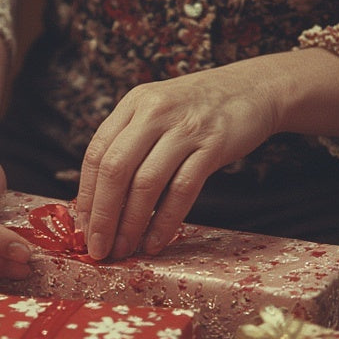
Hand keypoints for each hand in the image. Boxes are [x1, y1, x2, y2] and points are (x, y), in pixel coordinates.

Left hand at [76, 49, 338, 260]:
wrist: (255, 89)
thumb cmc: (199, 109)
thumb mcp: (157, 111)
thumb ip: (130, 143)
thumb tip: (99, 201)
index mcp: (133, 104)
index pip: (97, 153)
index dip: (86, 194)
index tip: (83, 227)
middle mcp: (154, 112)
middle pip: (115, 170)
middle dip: (102, 215)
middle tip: (98, 248)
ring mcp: (185, 128)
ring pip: (146, 183)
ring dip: (131, 224)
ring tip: (124, 250)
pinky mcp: (213, 145)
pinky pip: (182, 190)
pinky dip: (165, 221)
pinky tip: (156, 241)